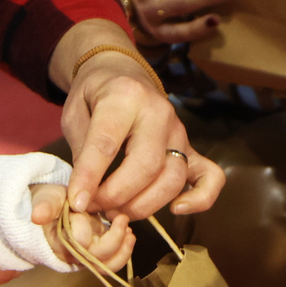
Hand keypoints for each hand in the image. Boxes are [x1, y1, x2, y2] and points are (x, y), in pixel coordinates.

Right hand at [32, 182, 130, 271]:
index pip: (77, 240)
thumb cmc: (50, 202)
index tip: (82, 207)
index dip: (83, 225)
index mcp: (58, 241)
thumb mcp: (47, 198)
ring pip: (106, 266)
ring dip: (122, 250)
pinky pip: (111, 262)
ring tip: (130, 232)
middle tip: (122, 218)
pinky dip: (123, 251)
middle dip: (113, 239)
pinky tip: (129, 235)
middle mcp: (71, 254)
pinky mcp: (96, 255)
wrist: (52, 208)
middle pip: (95, 258)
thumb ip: (45, 206)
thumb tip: (37, 216)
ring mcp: (85, 257)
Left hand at [52, 22, 224, 218]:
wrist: (121, 73)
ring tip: (116, 213)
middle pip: (147, 165)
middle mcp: (158, 113)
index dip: (89, 178)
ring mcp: (180, 131)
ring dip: (144, 205)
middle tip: (94, 208)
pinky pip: (210, 176)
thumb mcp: (74, 114)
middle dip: (117, 195)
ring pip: (173, 177)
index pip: (106, 143)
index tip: (76, 202)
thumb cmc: (94, 96)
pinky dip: (200, 199)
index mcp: (124, 96)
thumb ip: (81, 152)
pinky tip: (176, 210)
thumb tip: (84, 196)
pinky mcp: (192, 148)